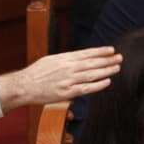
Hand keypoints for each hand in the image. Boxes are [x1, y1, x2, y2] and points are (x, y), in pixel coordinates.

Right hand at [0, 46, 120, 112]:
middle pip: (92, 63)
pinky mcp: (66, 93)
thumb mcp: (50, 61)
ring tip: (117, 67)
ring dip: (106, 70)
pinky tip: (107, 81)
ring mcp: (68, 80)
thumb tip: (78, 60)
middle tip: (119, 57)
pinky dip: (98, 85)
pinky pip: (86, 88)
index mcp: (64, 58)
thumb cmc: (35, 74)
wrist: (23, 86)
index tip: (110, 50)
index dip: (100, 52)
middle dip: (107, 60)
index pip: (86, 53)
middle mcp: (68, 68)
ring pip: (92, 74)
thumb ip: (65, 61)